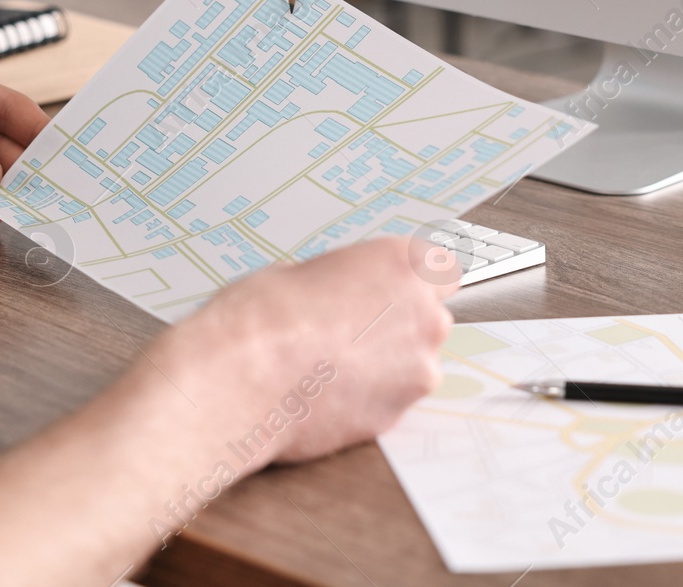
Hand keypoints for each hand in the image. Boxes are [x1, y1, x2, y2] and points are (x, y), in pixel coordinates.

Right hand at [156, 236, 457, 464]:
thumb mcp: (300, 270)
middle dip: (397, 325)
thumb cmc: (260, 318)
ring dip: (384, 365)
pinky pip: (390, 400)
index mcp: (404, 265)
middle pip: (430, 320)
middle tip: (346, 330)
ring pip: (412, 365)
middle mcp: (424, 317)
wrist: (240, 380)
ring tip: (328, 367)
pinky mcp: (396, 417)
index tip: (389, 292)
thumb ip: (344, 283)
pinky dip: (367, 397)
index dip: (410, 283)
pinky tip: (324, 393)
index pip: (442, 269)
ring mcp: (416, 372)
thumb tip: (343, 296)